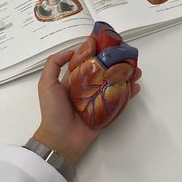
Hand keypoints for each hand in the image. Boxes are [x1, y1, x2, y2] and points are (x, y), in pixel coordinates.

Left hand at [33, 51, 141, 165]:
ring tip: (135, 70)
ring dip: (125, 76)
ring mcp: (98, 98)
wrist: (61, 137)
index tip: (107, 43)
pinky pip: (119, 99)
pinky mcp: (105, 110)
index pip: (87, 62)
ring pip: (114, 83)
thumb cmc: (52, 111)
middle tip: (126, 56)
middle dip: (116, 63)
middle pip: (104, 71)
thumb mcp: (46, 84)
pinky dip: (129, 92)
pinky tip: (135, 86)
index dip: (97, 53)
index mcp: (74, 80)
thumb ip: (53, 64)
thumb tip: (70, 51)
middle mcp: (87, 87)